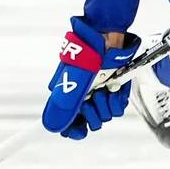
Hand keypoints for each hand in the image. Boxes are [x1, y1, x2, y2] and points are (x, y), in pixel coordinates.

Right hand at [41, 17, 140, 139]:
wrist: (106, 37)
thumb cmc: (87, 54)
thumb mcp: (73, 81)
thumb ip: (64, 105)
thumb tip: (52, 126)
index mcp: (68, 96)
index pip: (68, 123)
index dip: (73, 130)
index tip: (80, 131)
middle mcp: (83, 97)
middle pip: (89, 122)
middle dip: (94, 113)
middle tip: (93, 99)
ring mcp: (99, 93)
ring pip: (105, 116)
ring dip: (106, 104)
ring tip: (104, 89)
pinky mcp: (113, 89)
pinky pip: (117, 107)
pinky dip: (117, 99)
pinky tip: (114, 89)